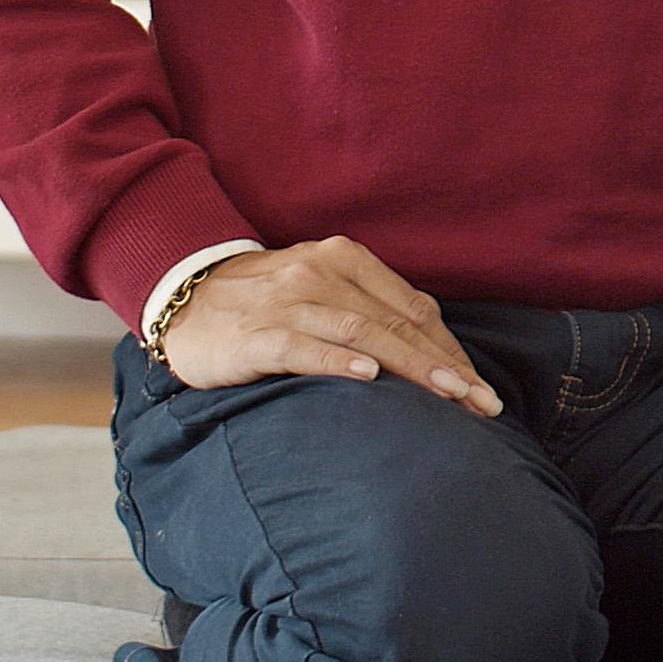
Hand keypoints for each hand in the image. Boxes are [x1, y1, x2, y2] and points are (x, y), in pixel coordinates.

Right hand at [158, 236, 501, 416]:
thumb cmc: (262, 301)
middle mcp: (320, 272)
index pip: (412, 307)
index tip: (478, 387)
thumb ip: (369, 308)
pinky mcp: (257, 335)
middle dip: (444, 365)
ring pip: (362, 334)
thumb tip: (432, 347)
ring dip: (411, 367)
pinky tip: (370, 379)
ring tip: (448, 396)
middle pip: (396, 322)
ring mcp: (289, 301)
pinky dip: (340, 362)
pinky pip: (305, 348)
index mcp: (344, 258)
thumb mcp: (319, 289)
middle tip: (481, 403)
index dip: (450, 348)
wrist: (182, 299)